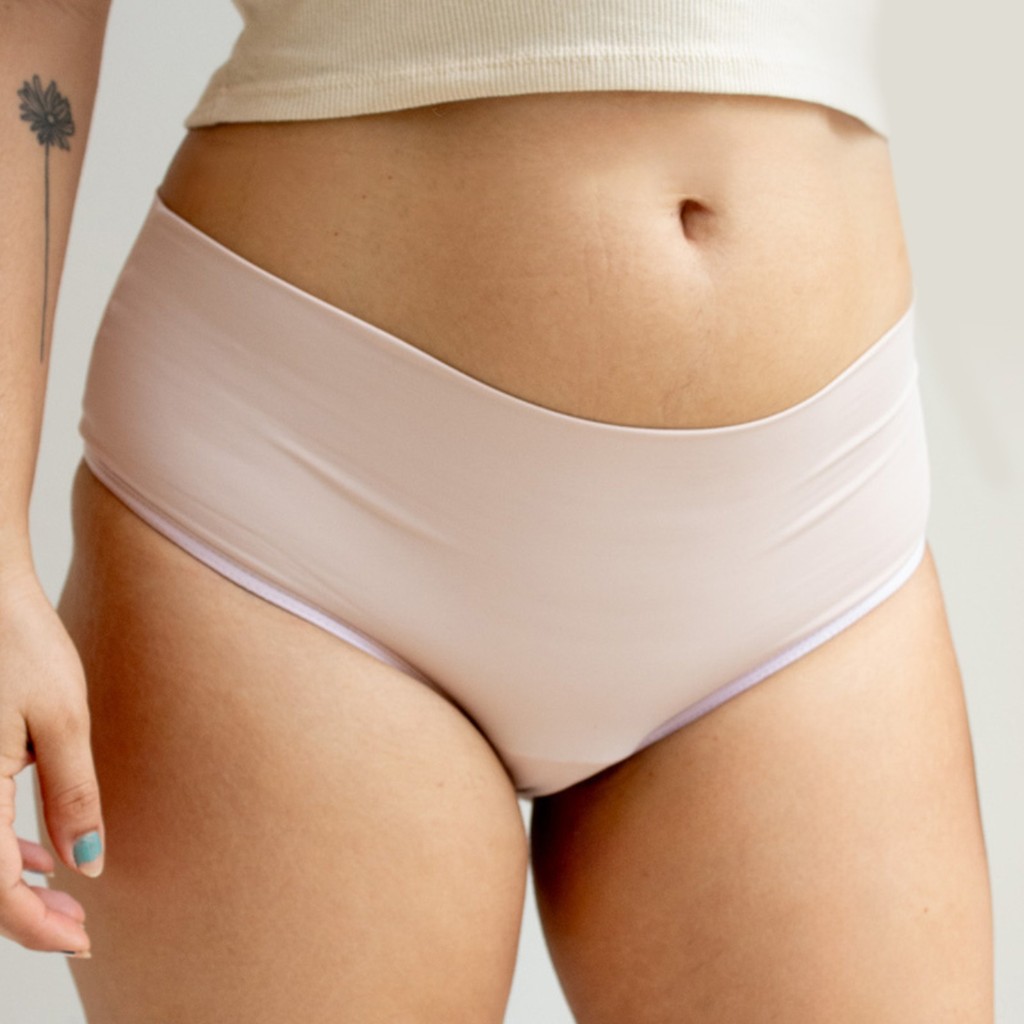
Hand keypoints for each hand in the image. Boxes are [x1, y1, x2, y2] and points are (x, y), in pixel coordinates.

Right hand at [0, 567, 102, 955]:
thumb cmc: (20, 644)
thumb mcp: (63, 720)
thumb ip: (72, 795)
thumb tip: (84, 865)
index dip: (36, 925)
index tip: (81, 937)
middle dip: (25, 913)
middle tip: (79, 928)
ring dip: (13, 883)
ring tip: (65, 896)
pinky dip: (0, 847)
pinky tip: (37, 850)